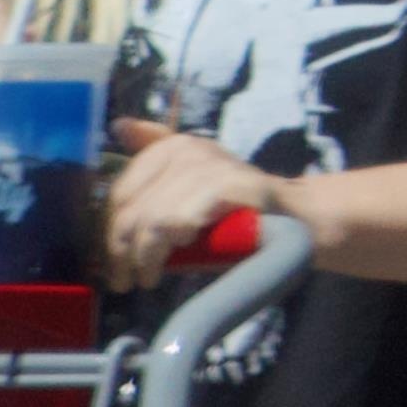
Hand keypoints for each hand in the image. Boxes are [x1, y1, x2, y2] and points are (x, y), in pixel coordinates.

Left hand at [101, 119, 285, 291]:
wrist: (294, 217)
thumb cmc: (235, 209)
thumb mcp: (189, 187)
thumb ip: (156, 159)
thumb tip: (117, 125)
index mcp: (174, 146)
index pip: (122, 190)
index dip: (111, 229)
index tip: (113, 262)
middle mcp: (188, 149)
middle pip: (131, 206)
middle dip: (120, 249)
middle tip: (123, 280)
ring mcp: (209, 166)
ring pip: (151, 218)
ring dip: (143, 256)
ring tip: (145, 278)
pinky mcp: (226, 188)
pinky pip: (176, 222)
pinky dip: (165, 247)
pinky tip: (166, 262)